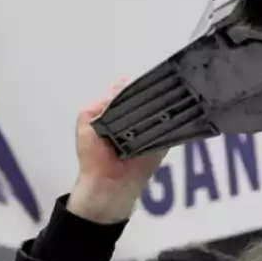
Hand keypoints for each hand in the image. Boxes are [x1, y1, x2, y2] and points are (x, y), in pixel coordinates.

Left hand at [66, 80, 167, 224]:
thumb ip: (99, 103)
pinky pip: (171, 130)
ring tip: (170, 98)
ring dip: (165, 107)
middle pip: (149, 101)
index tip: (148, 77)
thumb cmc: (93, 155)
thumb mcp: (85, 121)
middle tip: (162, 86)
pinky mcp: (163, 143)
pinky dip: (174, 123)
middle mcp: (136, 119)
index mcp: (117, 112)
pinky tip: (176, 114)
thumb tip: (121, 84)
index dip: (138, 85)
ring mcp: (151, 131)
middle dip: (154, 94)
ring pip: (162, 113)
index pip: (131, 92)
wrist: (108, 183)